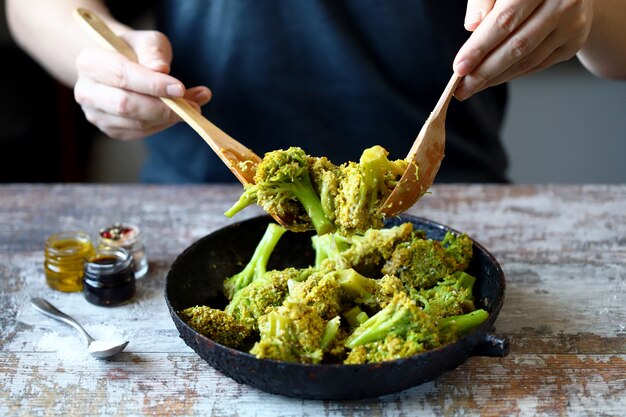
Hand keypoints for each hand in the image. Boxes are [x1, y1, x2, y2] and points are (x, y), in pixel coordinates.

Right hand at [74, 30, 211, 139]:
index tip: (180, 88)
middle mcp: (86, 91)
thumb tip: (161, 69)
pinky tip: (178, 113)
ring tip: (194, 105)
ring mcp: (96, 114)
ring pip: (136, 123)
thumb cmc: (135, 51)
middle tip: (193, 105)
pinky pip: (142, 132)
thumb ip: (153, 51)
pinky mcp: (111, 130)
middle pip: (126, 105)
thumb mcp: (147, 40)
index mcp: (90, 61)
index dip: (152, 84)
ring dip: (169, 118)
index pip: (122, 76)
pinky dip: (164, 124)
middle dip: (163, 107)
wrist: (120, 66)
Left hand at [453, 0, 593, 99]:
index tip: (459, 68)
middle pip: (517, 45)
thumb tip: (472, 25)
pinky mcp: (574, 41)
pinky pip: (538, 64)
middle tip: (462, 88)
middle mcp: (563, 2)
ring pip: (528, 59)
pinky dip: (512, 74)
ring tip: (472, 86)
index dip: (480, 47)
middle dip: (485, 71)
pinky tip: (493, 79)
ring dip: (496, 77)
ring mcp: (572, 24)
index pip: (504, 20)